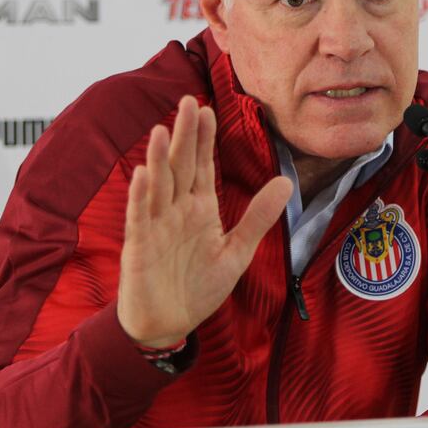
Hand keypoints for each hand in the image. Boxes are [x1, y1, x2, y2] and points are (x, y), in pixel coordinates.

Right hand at [117, 96, 291, 347]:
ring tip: (164, 130)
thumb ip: (258, 217)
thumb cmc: (199, 288)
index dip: (204, 139)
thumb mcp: (237, 251)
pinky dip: (140, 197)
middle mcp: (177, 211)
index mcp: (200, 209)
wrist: (169, 325)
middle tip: (189, 102)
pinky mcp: (140, 246)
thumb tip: (287, 182)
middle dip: (185, 136)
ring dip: (160, 159)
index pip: (202, 166)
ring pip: (158, 186)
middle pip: (181, 167)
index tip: (209, 110)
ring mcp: (157, 226)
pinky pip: (140, 218)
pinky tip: (141, 175)